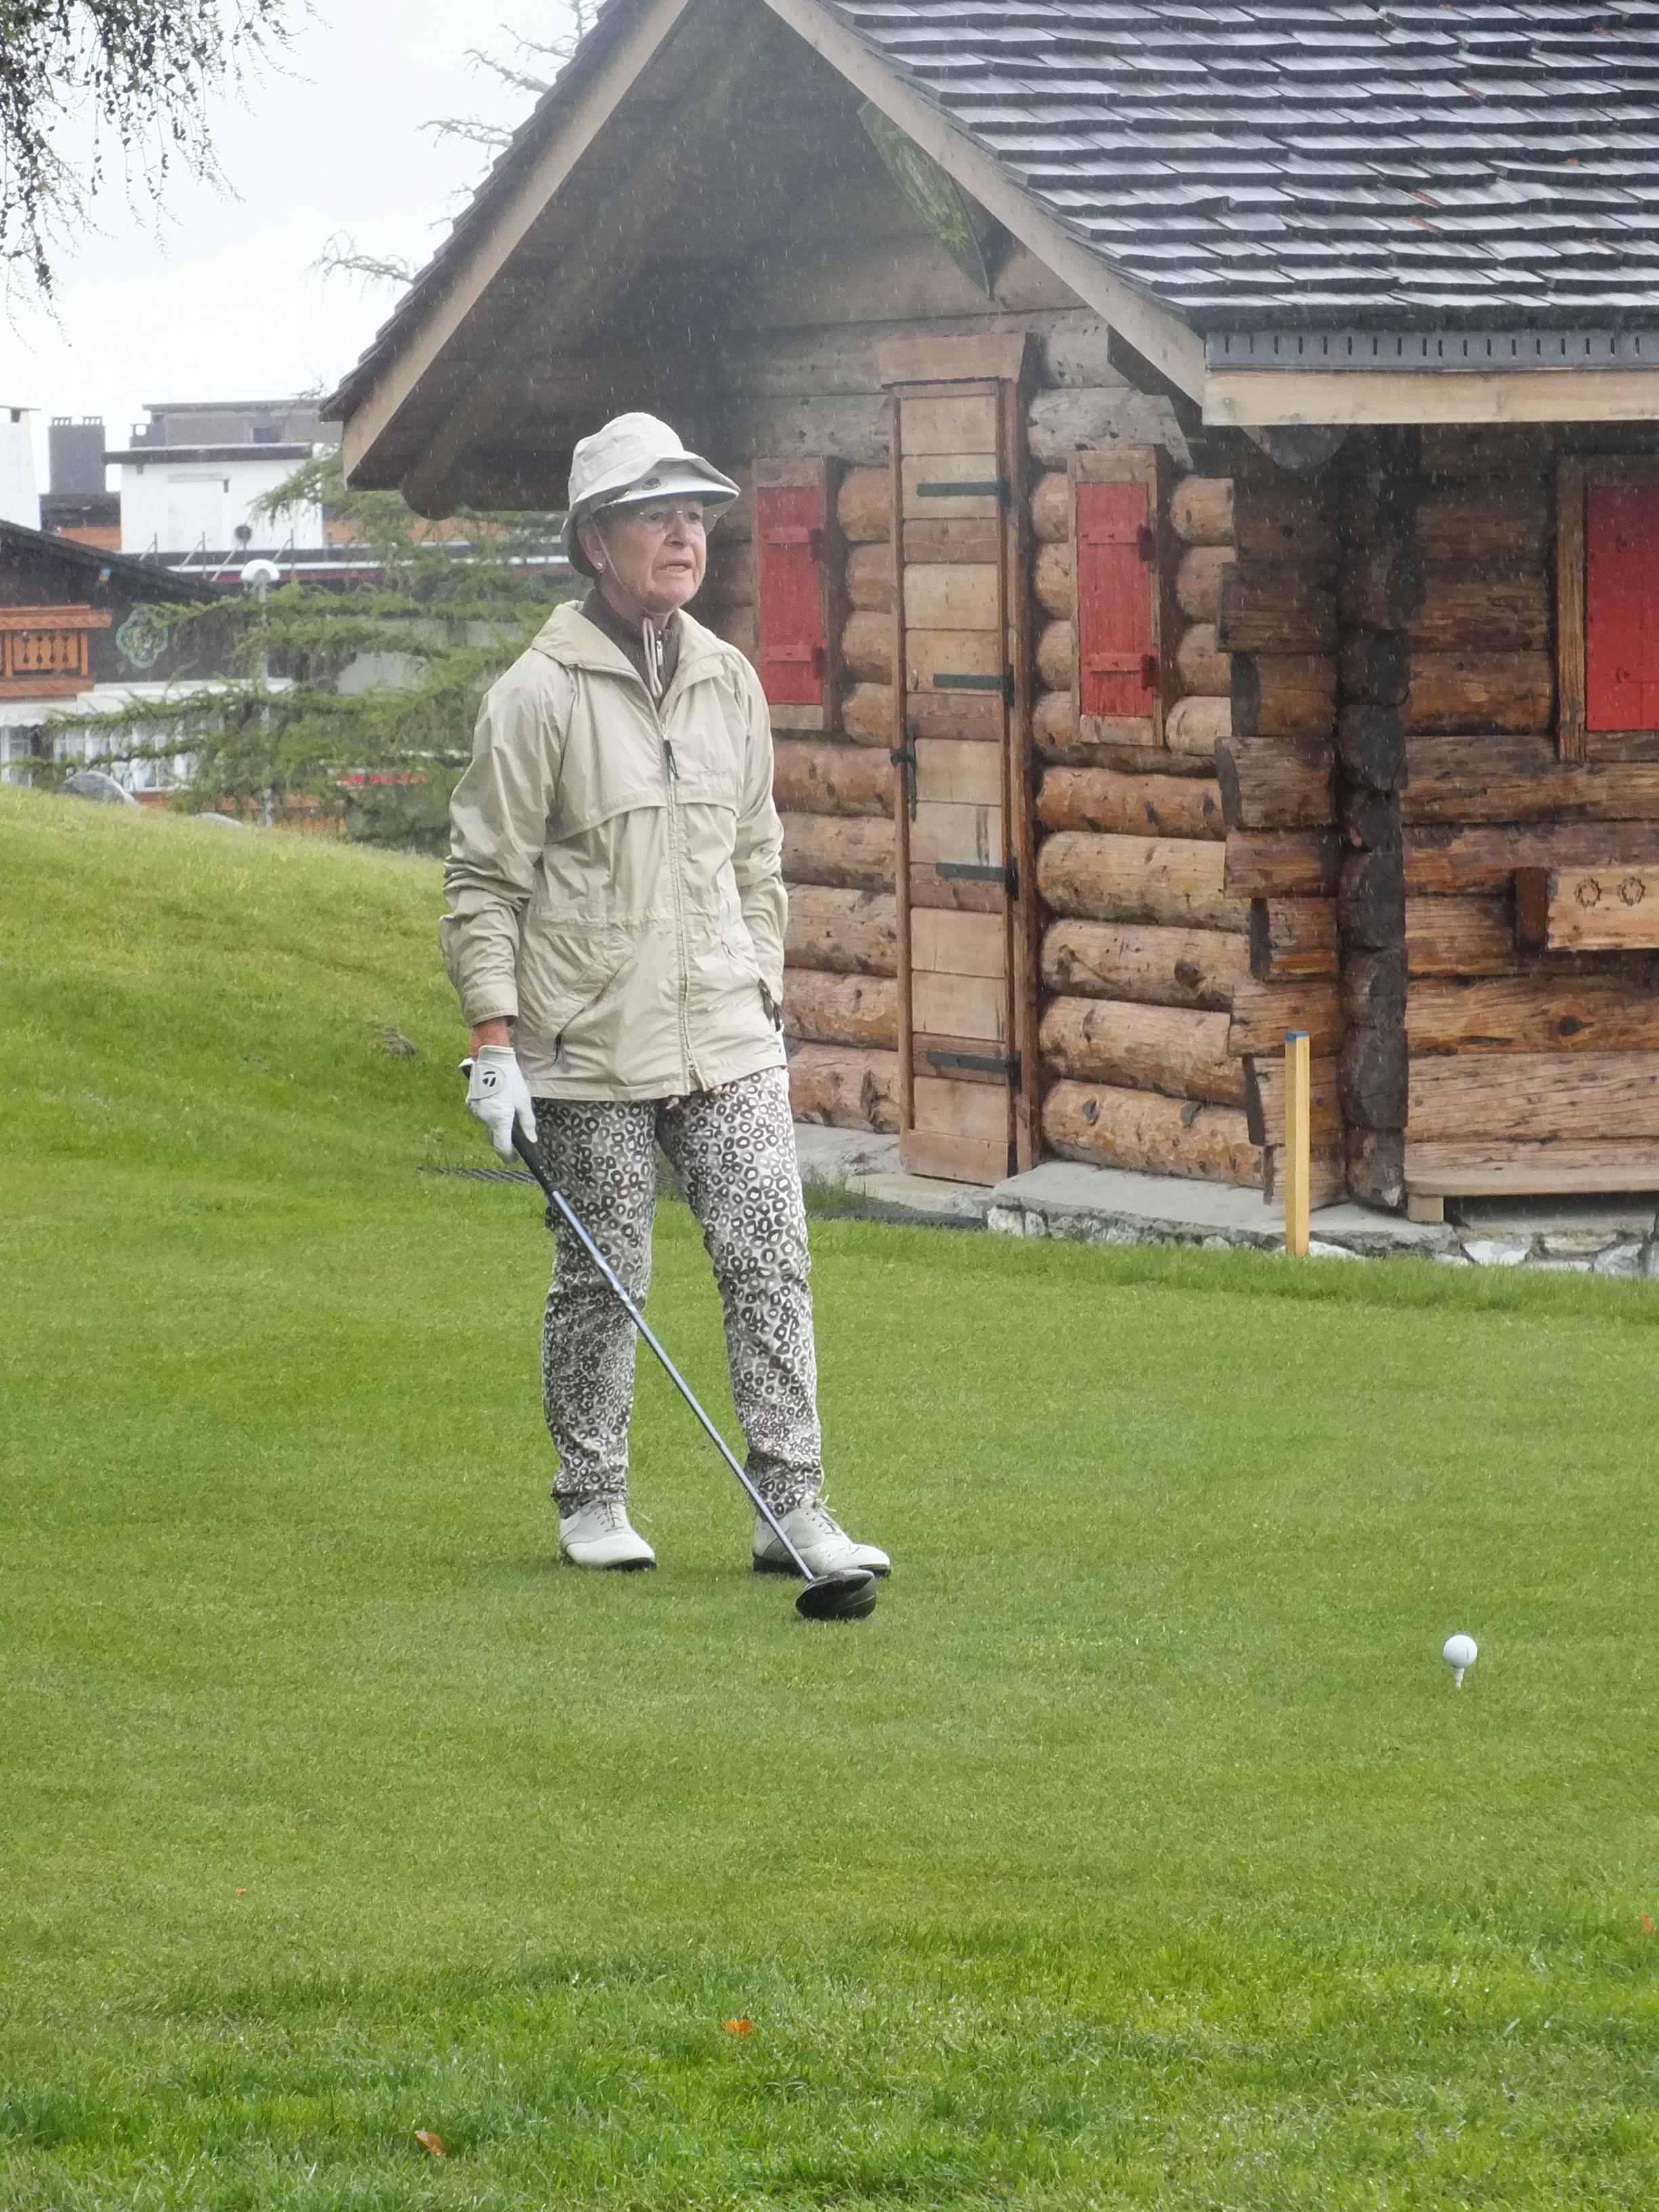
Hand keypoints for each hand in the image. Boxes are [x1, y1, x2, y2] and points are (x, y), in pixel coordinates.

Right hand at [465, 1045, 536, 1160]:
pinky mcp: (470, 1105)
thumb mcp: (524, 1101)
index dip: (509, 1156)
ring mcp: (475, 1113)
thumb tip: (532, 1140)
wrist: (491, 1060)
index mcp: (499, 1120)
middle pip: (493, 1140)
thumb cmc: (511, 1079)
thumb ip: (528, 1123)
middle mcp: (484, 1120)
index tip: (516, 1158)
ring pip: (486, 1129)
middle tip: (515, 1142)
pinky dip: (488, 1119)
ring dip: (496, 1130)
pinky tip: (496, 1110)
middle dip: (503, 1143)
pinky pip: (481, 1118)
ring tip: (507, 1122)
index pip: (502, 1148)